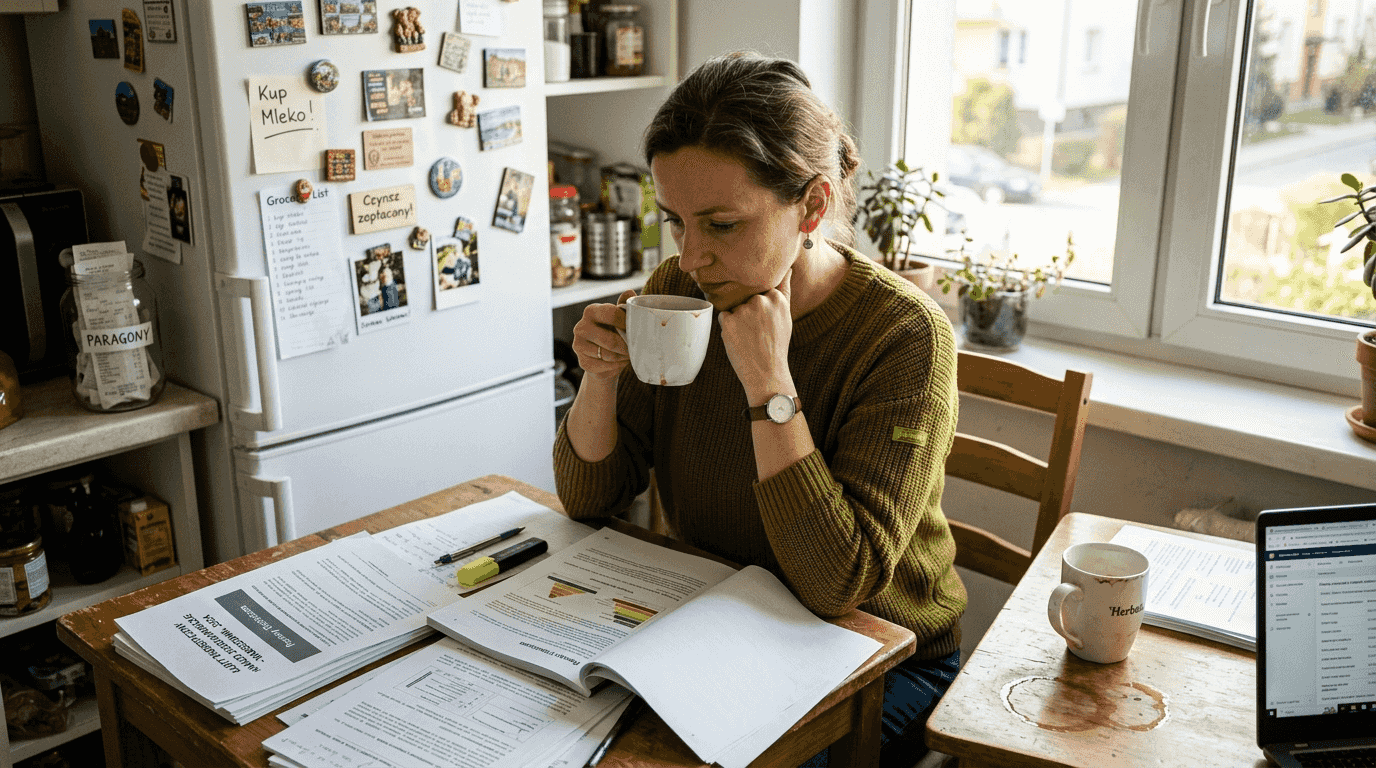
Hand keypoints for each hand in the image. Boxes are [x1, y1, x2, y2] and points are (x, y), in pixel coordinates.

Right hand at [572, 289, 635, 379]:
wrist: (604, 357)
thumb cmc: (614, 332)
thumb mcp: (620, 318)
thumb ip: (624, 306)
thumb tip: (629, 292)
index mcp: (591, 311)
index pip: (611, 314)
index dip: (626, 323)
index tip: (636, 329)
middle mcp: (581, 327)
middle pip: (610, 340)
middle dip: (626, 346)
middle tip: (635, 348)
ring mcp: (578, 345)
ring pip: (608, 355)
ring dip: (622, 357)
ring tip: (628, 354)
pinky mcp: (582, 362)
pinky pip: (604, 367)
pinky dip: (616, 367)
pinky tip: (619, 363)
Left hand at [718, 271, 793, 400]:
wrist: (766, 372)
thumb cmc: (776, 344)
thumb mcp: (786, 315)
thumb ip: (784, 289)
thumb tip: (786, 267)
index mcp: (776, 297)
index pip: (758, 288)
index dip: (759, 304)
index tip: (764, 320)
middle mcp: (760, 300)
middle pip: (744, 296)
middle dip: (747, 310)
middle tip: (758, 332)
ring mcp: (744, 310)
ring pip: (733, 305)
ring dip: (737, 318)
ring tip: (749, 337)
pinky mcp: (728, 321)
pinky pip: (723, 316)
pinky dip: (728, 327)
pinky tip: (740, 339)